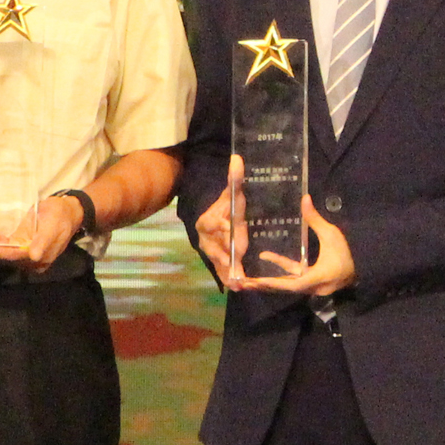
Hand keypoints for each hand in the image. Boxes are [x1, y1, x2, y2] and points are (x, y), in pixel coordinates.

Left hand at [0, 192, 85, 272]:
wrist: (68, 210)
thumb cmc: (61, 217)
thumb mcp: (54, 227)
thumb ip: (43, 242)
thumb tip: (34, 256)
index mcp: (38, 258)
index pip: (13, 257)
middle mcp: (28, 258)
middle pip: (1, 257)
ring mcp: (22, 250)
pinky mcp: (18, 242)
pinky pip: (0, 242)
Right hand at [194, 157, 247, 284]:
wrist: (221, 221)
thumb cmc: (229, 207)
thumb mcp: (233, 194)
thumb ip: (235, 180)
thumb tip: (237, 157)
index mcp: (207, 221)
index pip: (215, 224)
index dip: (225, 227)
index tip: (235, 230)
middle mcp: (206, 239)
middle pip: (218, 247)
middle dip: (228, 255)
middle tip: (239, 260)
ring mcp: (211, 252)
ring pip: (220, 263)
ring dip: (229, 272)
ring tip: (239, 282)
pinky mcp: (219, 263)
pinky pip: (223, 272)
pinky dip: (230, 279)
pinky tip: (238, 287)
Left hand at [250, 193, 356, 295]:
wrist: (365, 264)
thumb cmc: (348, 251)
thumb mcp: (331, 234)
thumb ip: (315, 219)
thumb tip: (305, 199)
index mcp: (318, 277)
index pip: (295, 284)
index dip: (276, 283)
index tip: (259, 281)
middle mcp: (313, 286)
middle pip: (286, 288)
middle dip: (266, 285)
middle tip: (245, 283)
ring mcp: (313, 286)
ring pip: (288, 284)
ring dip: (270, 280)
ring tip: (250, 276)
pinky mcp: (313, 281)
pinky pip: (294, 278)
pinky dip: (282, 271)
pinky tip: (268, 258)